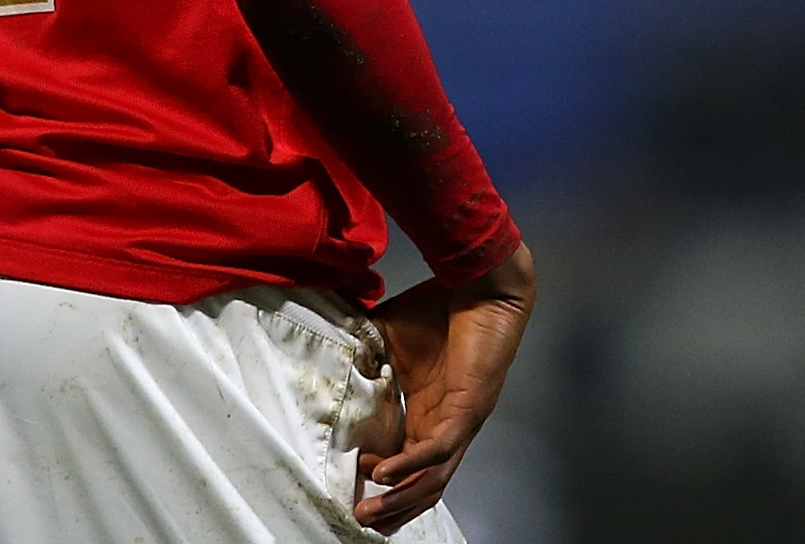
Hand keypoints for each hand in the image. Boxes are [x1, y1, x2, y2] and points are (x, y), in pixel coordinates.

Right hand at [356, 242, 536, 531]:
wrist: (476, 284)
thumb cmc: (437, 308)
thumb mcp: (388, 336)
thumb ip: (364, 351)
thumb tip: (328, 351)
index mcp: (430, 412)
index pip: (410, 461)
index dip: (385, 480)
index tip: (354, 484)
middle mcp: (447, 425)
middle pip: (424, 483)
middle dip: (393, 507)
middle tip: (361, 520)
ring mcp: (459, 421)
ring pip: (433, 477)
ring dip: (401, 498)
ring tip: (369, 511)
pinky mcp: (468, 409)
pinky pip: (439, 449)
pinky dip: (411, 465)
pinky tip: (384, 473)